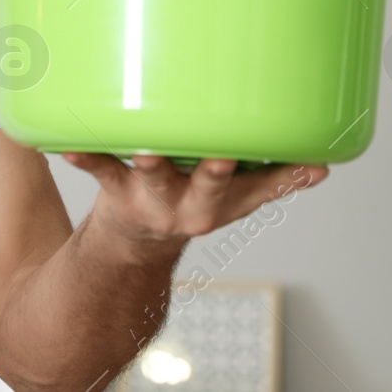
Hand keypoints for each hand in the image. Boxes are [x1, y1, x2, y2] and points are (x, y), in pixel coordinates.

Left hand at [62, 153, 326, 253]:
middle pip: (208, 185)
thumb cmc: (188, 202)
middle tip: (223, 156)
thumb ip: (275, 181)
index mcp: (224, 201)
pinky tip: (67, 145)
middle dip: (216, 172)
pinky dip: (85, 157)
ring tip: (147, 148)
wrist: (133, 245)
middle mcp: (191, 203)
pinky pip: (100, 168)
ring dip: (151, 163)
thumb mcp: (235, 200)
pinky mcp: (116, 188)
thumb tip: (323, 166)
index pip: (262, 188)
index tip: (310, 166)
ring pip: (154, 176)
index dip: (285, 179)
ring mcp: (153, 196)